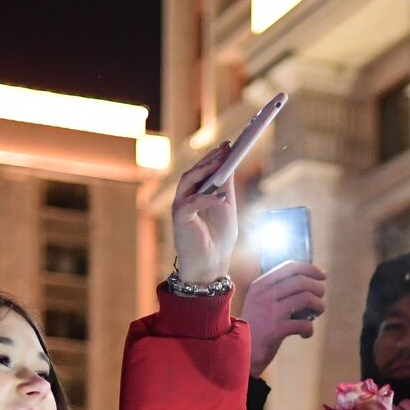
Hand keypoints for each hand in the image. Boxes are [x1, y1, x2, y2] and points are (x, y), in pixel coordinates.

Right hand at [170, 143, 236, 282]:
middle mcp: (185, 197)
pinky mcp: (180, 217)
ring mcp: (181, 206)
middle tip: (225, 148)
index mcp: (197, 194)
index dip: (214, 157)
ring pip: (188, 181)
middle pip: (194, 172)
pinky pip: (192, 202)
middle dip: (209, 159)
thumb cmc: (218, 239)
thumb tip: (229, 163)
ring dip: (204, 170)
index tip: (228, 144)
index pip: (203, 171)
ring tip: (221, 162)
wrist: (210, 265)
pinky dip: (207, 198)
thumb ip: (226, 187)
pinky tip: (220, 197)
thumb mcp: (227, 207)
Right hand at [241, 261, 326, 375]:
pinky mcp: (275, 330)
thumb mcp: (258, 303)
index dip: (310, 269)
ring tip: (317, 313)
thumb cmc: (253, 328)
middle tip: (320, 298)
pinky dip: (309, 329)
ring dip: (319, 305)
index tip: (322, 276)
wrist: (236, 352)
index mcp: (259, 286)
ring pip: (306, 298)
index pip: (289, 267)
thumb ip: (276, 291)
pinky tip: (305, 334)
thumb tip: (308, 281)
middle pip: (301, 281)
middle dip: (318, 288)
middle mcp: (264, 295)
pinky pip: (304, 324)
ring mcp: (269, 312)